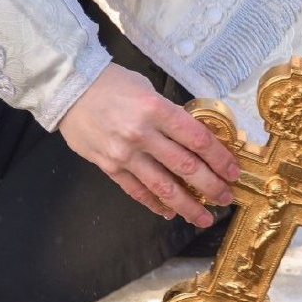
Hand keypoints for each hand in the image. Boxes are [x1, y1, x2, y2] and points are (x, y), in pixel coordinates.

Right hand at [58, 64, 239, 225]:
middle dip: (210, 186)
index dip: (219, 159)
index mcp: (156, 109)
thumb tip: (194, 138)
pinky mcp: (109, 166)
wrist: (69, 88)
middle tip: (226, 198)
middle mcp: (142, 134)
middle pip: (185, 167)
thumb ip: (169, 114)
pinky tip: (170, 212)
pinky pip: (137, 191)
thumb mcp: (147, 89)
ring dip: (187, 206)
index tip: (233, 172)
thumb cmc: (111, 83)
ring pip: (163, 187)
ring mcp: (124, 154)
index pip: (197, 139)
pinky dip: (155, 204)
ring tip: (204, 218)